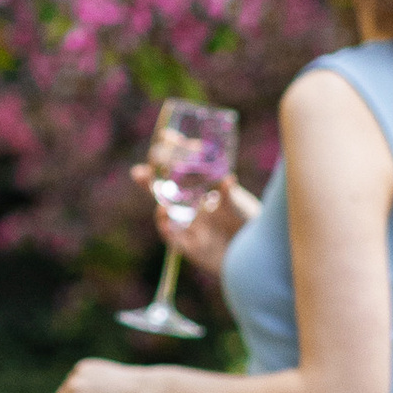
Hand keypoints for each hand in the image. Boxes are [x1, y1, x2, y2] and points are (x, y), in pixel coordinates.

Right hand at [133, 160, 257, 277]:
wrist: (254, 254)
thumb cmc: (248, 222)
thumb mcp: (240, 205)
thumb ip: (230, 194)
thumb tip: (227, 179)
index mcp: (203, 189)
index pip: (183, 168)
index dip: (173, 153)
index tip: (164, 137)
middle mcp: (191, 205)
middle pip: (165, 189)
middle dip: (150, 179)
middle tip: (139, 171)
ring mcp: (188, 225)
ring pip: (164, 212)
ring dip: (157, 205)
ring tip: (156, 197)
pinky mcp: (188, 246)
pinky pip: (172, 237)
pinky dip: (166, 228)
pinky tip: (164, 217)